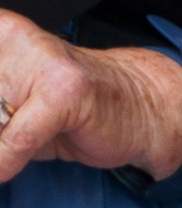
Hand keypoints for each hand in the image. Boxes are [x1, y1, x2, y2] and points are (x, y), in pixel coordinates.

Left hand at [0, 12, 181, 194]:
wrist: (142, 108)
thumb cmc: (78, 109)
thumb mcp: (17, 106)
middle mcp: (12, 37)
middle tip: (4, 133)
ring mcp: (40, 61)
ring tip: (6, 155)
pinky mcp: (63, 92)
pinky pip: (17, 136)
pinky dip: (7, 159)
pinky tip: (5, 171)